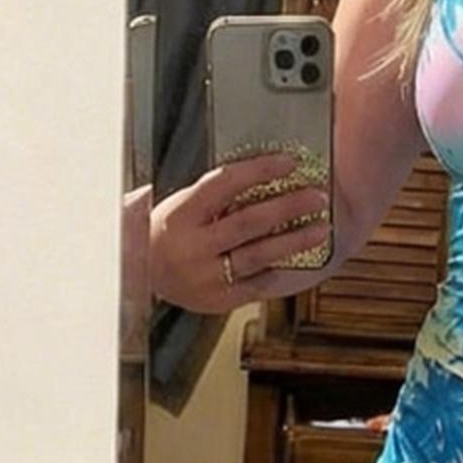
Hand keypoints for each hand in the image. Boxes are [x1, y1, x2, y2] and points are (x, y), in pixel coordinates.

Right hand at [149, 153, 332, 311]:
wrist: (140, 274)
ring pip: (258, 256)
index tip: (290, 161)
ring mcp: (206, 277)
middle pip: (248, 222)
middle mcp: (193, 247)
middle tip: (317, 196)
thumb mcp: (183, 207)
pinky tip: (300, 259)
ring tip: (321, 228)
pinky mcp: (218, 301)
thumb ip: (217, 197)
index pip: (225, 184)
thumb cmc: (168, 232)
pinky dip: (279, 269)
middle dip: (288, 207)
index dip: (259, 170)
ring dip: (295, 240)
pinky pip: (256, 284)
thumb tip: (265, 174)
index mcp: (182, 214)